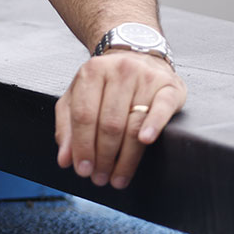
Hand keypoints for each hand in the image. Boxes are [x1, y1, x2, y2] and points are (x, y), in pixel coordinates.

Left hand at [54, 50, 186, 189]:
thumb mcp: (78, 96)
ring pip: (133, 124)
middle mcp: (118, 71)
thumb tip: (64, 160)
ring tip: (117, 179)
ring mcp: (145, 77)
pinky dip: (153, 126)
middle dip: (103, 157)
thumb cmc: (105, 83)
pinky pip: (161, 109)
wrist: (138, 55)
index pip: (83, 115)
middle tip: (100, 179)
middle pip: (109, 124)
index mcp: (92, 72)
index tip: (82, 170)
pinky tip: (146, 142)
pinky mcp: (169, 87)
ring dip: (125, 158)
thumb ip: (67, 126)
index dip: (82, 146)